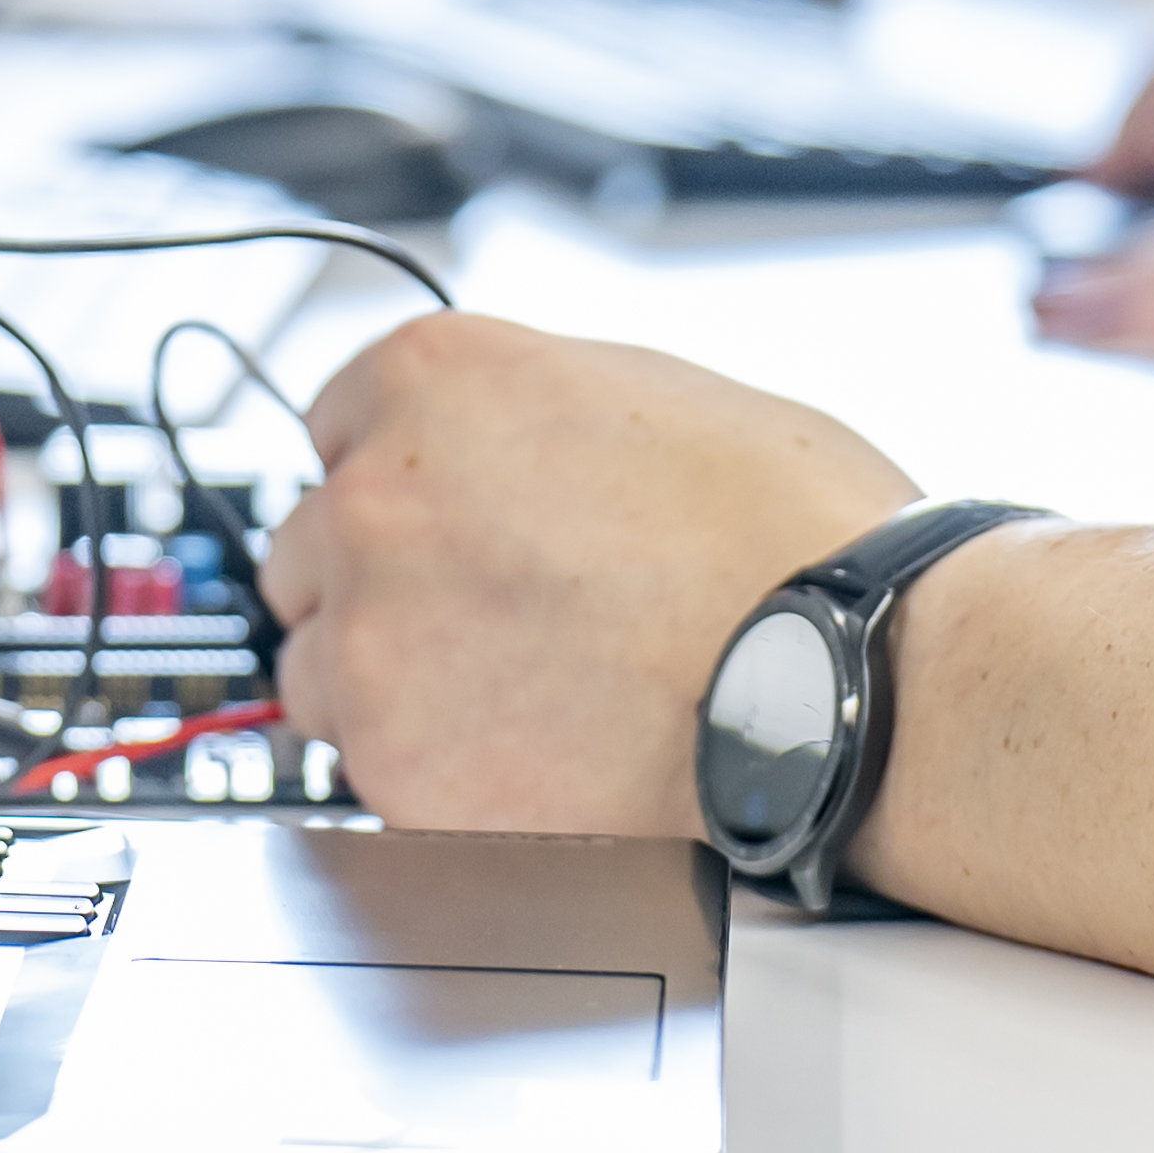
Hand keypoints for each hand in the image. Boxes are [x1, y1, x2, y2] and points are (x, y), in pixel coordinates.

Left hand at [264, 313, 918, 837]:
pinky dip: (429, 774)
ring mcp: (372, 634)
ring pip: (317, 667)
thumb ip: (525, 407)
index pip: (333, 422)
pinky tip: (529, 757)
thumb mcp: (650, 390)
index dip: (399, 477)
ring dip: (388, 684)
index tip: (437, 521)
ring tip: (515, 699)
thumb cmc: (788, 533)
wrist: (843, 677)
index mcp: (432, 378)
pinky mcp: (395, 763)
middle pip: (310, 546)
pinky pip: (368, 770)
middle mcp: (374, 495)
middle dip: (384, 583)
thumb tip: (494, 437)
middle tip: (488, 621)